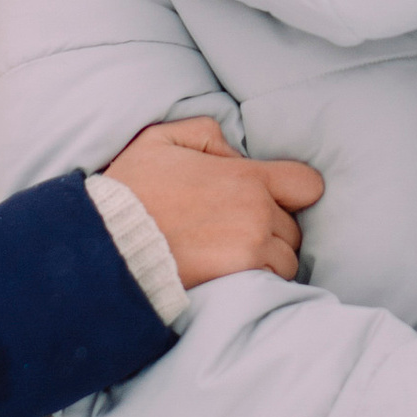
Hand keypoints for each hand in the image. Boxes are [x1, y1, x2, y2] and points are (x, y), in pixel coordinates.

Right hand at [103, 114, 323, 288]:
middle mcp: (257, 212)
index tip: (274, 199)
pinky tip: (231, 273)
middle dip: (274, 229)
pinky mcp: (240, 279)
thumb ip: (207, 133)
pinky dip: (257, 279)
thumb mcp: (163, 139)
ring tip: (235, 255)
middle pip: (295, 228)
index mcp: (246, 177)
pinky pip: (270, 282)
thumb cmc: (133, 188)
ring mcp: (251, 249)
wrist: (109, 241)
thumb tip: (235, 153)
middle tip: (239, 230)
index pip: (307, 185)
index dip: (293, 192)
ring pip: (287, 260)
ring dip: (269, 258)